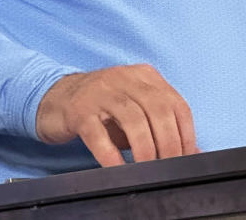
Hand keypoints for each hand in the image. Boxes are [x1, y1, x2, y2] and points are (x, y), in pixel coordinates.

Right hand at [35, 64, 197, 166]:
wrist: (55, 98)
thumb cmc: (101, 108)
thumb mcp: (134, 109)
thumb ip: (159, 124)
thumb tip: (190, 151)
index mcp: (144, 76)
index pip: (176, 103)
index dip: (186, 133)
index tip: (188, 157)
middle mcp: (124, 77)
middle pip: (157, 110)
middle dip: (168, 143)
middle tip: (169, 166)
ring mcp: (100, 92)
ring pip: (133, 119)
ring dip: (145, 149)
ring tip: (148, 169)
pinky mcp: (79, 110)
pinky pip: (99, 135)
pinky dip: (112, 155)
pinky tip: (119, 169)